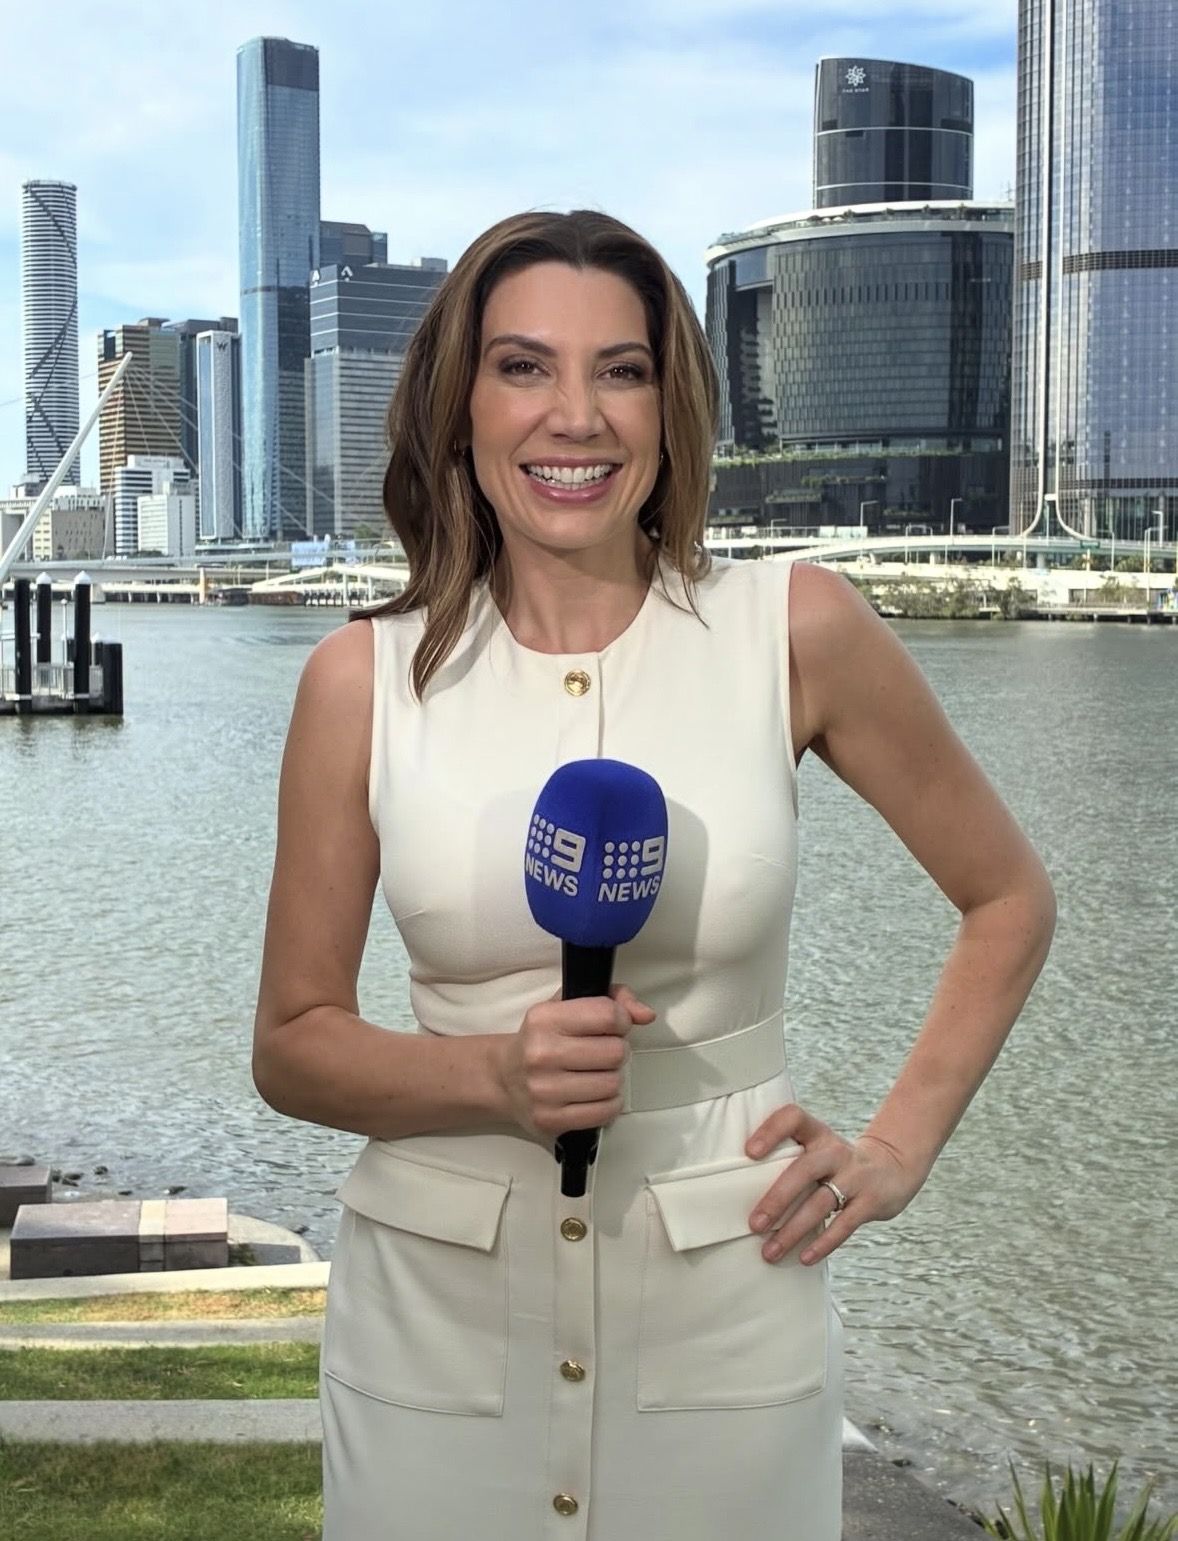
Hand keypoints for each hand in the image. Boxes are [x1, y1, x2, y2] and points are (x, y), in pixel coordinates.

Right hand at [494, 985, 654, 1140]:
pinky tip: (595, 1095)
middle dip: (616, 1051)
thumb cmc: (542, 1040)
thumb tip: (645, 1014)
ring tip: (597, 1073)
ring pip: (612, 1084)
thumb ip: (611, 998)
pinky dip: (609, 1104)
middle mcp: (541, 1054)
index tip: (613, 1026)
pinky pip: (604, 1112)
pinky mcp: (550, 1119)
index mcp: (544, 1019)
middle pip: (615, 1052)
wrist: (503, 1079)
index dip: (621, 1020)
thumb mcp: (566, 1006)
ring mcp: (544, 1090)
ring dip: (612, 1078)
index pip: (608, 1015)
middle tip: (603, 1053)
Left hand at [743, 1104, 928, 1265]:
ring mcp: (855, 1176)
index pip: (793, 1117)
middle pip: (803, 1169)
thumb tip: (739, 1192)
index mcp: (817, 1133)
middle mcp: (835, 1150)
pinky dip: (823, 1243)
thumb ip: (790, 1160)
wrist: (893, 1166)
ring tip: (769, 1251)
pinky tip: (804, 1258)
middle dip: (777, 1199)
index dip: (771, 1130)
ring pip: (820, 1203)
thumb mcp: (818, 1149)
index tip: (749, 1152)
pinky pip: (844, 1225)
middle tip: (753, 1224)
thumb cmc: (837, 1162)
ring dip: (792, 1230)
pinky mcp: (871, 1202)